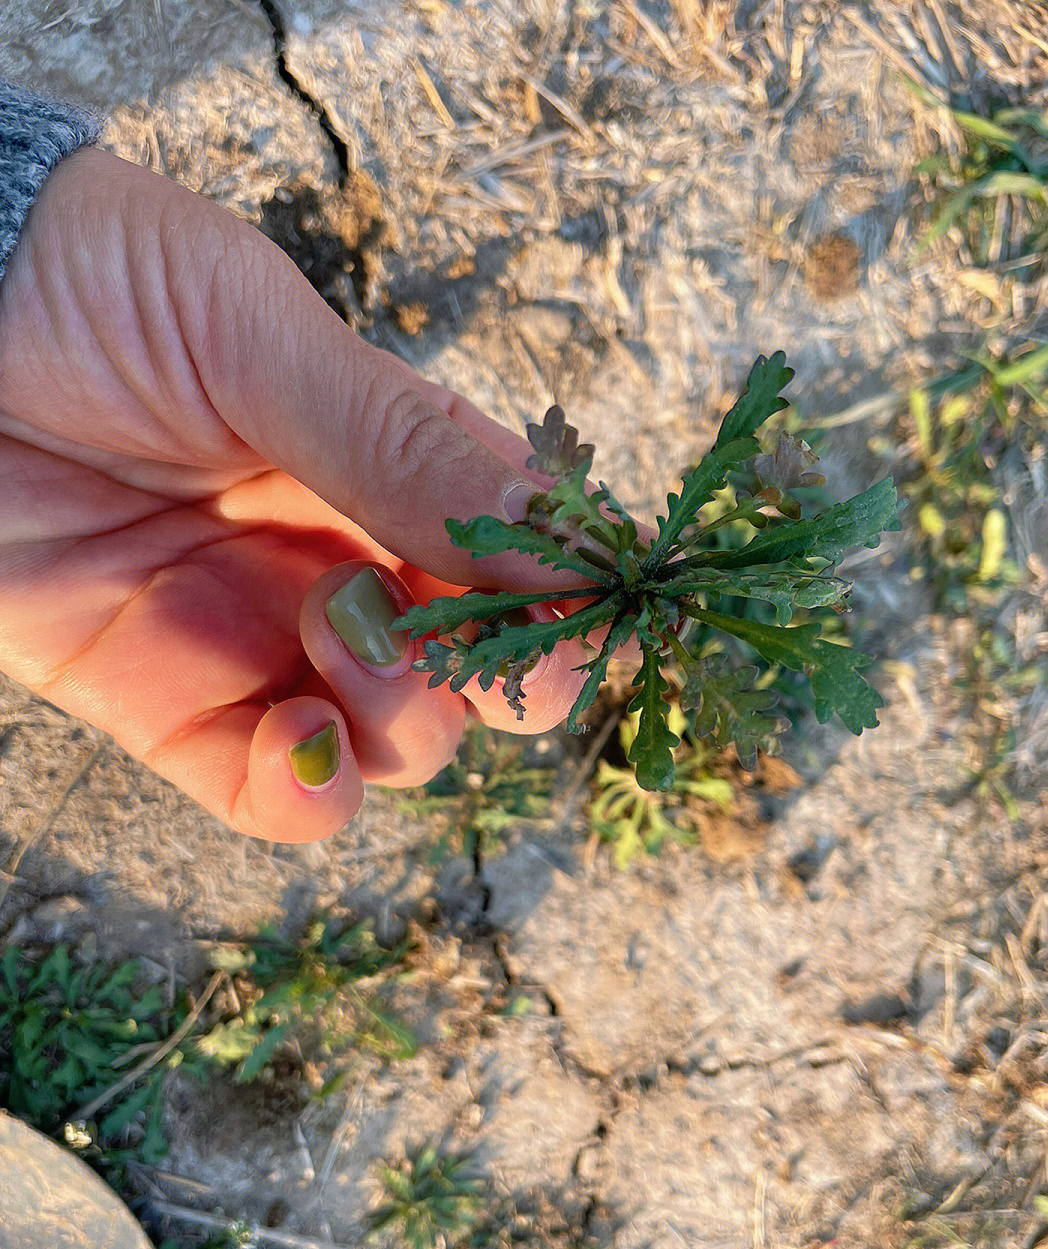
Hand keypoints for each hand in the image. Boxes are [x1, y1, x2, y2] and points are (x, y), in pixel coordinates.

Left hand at [0, 148, 585, 840]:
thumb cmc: (87, 287)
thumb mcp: (258, 338)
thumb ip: (404, 448)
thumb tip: (572, 541)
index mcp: (388, 463)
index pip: (521, 551)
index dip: (568, 592)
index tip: (592, 606)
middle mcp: (344, 560)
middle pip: (477, 668)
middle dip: (502, 673)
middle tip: (466, 638)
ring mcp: (260, 637)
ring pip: (392, 742)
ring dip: (401, 720)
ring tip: (335, 632)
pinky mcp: (167, 704)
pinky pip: (268, 793)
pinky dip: (303, 795)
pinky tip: (294, 746)